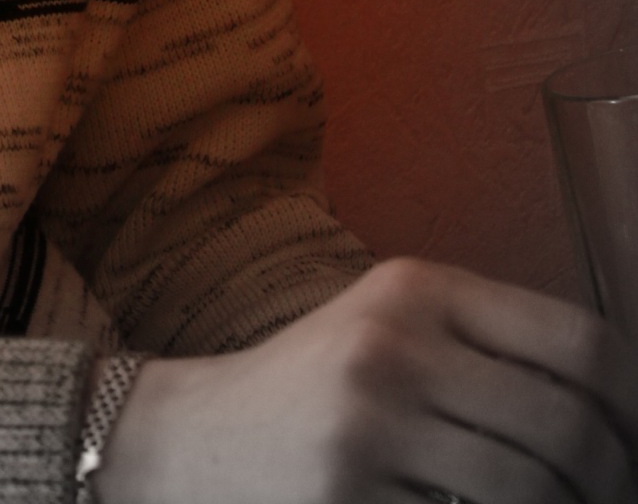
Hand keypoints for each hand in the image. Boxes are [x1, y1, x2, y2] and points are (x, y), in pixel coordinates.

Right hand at [95, 257, 637, 503]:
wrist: (180, 439)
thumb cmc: (305, 391)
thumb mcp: (385, 329)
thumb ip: (480, 346)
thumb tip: (605, 411)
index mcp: (417, 288)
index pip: (577, 341)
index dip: (630, 402)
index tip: (635, 438)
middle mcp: (396, 344)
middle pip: (565, 427)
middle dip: (608, 478)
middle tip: (612, 496)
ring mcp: (371, 425)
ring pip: (529, 490)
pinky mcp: (350, 496)